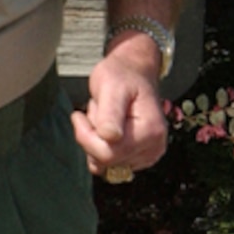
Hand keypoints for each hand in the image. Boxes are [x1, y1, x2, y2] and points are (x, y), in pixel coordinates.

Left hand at [74, 33, 169, 177]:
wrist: (133, 71)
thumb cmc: (122, 75)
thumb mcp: (111, 87)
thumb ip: (110, 114)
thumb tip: (110, 138)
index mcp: (150, 132)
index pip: (107, 154)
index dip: (86, 137)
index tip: (79, 115)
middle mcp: (154, 147)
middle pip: (105, 160)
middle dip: (92, 137)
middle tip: (97, 111)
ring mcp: (147, 153)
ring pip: (105, 162)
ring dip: (96, 140)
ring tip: (104, 116)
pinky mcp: (139, 156)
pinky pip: (110, 161)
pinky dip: (102, 144)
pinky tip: (107, 125)